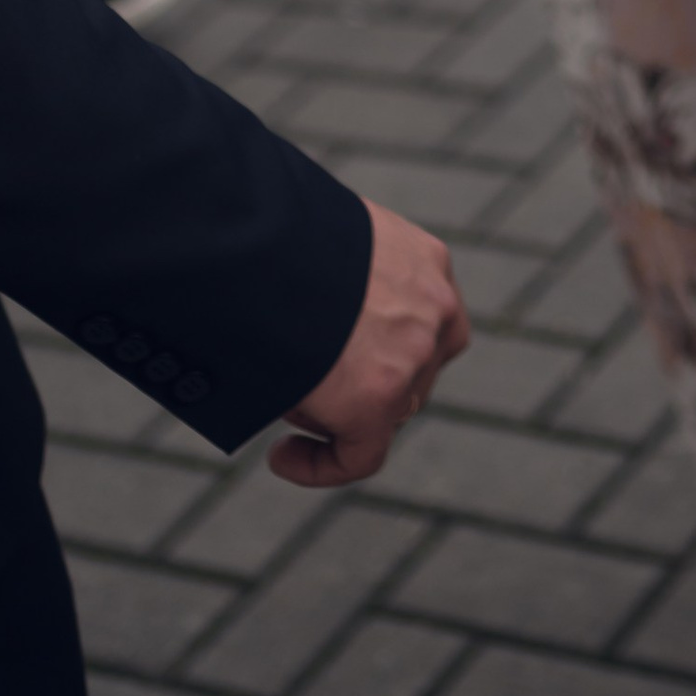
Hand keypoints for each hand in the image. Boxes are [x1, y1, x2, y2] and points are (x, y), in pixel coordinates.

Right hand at [270, 198, 469, 488]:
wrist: (260, 238)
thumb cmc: (279, 230)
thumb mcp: (329, 238)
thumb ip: (347, 273)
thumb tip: (318, 304)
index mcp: (426, 261)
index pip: (422, 319)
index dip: (388, 346)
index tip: (342, 360)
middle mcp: (435, 308)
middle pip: (410, 367)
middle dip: (369, 380)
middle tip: (312, 382)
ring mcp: (415, 354)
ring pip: (387, 407)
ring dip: (342, 411)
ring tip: (285, 396)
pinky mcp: (379, 398)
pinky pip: (360, 455)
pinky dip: (322, 465)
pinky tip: (281, 458)